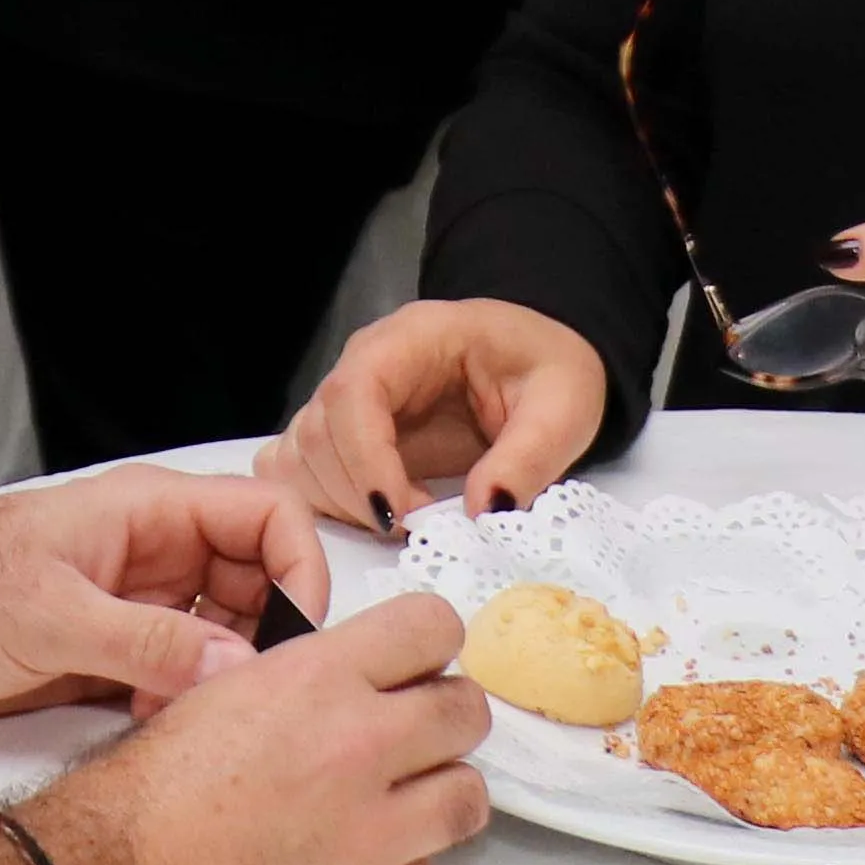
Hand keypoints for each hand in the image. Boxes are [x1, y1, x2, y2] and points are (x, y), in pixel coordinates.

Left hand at [0, 470, 323, 720]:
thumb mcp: (46, 613)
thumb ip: (146, 640)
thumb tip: (239, 666)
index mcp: (148, 512)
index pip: (267, 518)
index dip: (299, 571)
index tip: (298, 639)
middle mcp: (152, 556)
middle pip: (256, 584)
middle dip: (267, 639)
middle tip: (255, 698)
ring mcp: (132, 608)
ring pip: (221, 638)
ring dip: (224, 679)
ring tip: (200, 719)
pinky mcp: (109, 658)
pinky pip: (178, 678)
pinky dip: (185, 705)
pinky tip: (160, 731)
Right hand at [14, 592, 489, 864]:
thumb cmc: (130, 806)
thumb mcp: (208, 701)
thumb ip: (296, 686)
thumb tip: (344, 687)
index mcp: (316, 682)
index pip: (433, 629)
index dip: (425, 649)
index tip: (413, 670)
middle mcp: (360, 751)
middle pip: (468, 714)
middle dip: (442, 725)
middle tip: (406, 746)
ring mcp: (376, 840)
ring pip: (468, 800)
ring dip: (434, 802)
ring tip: (386, 816)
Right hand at [261, 298, 606, 534]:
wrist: (540, 365)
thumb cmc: (548, 373)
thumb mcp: (565, 409)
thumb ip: (528, 457)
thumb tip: (484, 511)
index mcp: (415, 337)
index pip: (355, 391)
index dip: (366, 459)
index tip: (400, 516)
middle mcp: (366, 361)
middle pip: (318, 429)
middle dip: (357, 495)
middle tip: (419, 527)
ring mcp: (347, 397)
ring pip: (300, 455)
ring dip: (339, 505)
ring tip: (405, 522)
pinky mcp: (344, 432)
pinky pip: (301, 469)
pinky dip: (323, 504)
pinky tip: (378, 517)